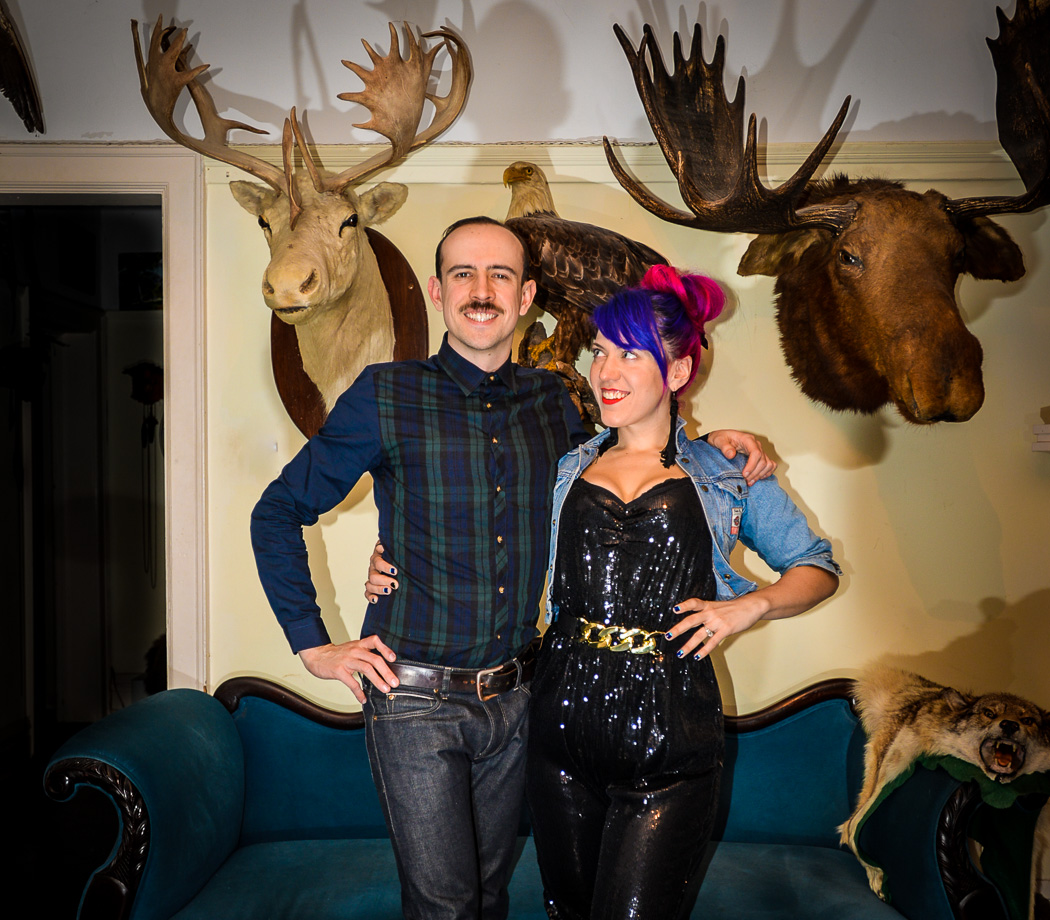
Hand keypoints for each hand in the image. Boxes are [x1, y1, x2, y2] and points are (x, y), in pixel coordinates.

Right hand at [299, 636, 397, 703]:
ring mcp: (347, 660)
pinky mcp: (339, 671)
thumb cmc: (336, 654)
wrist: (316, 655)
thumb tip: (381, 666)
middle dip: (387, 672)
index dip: (385, 649)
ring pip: (366, 669)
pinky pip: (352, 683)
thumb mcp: (352, 649)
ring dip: (378, 680)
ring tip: (385, 689)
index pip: (374, 641)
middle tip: (395, 682)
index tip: (394, 659)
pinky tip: (363, 698)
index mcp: (359, 645)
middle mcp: (354, 651)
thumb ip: (365, 654)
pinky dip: (359, 692)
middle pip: (374, 659)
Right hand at [364, 541, 398, 603]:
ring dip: (379, 588)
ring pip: (370, 584)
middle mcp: (374, 566)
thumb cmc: (401, 554)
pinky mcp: (372, 587)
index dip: (385, 566)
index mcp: (379, 556)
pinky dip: (371, 596)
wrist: (401, 563)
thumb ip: (394, 546)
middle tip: (395, 584)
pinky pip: (367, 592)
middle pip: (374, 574)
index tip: (395, 571)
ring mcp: (372, 577)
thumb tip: (383, 546)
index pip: (378, 561)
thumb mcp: (399, 549)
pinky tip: (376, 600)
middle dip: (384, 580)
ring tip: (389, 591)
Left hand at [667, 567, 836, 660]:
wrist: (753, 606)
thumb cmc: (735, 608)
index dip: (684, 605)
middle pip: (691, 620)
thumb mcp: (719, 606)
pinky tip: (697, 656)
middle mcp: (711, 612)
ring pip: (699, 634)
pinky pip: (712, 642)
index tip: (674, 609)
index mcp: (708, 605)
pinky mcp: (725, 630)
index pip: (693, 602)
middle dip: (678, 629)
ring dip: (688, 645)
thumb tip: (695, 622)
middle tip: (667, 636)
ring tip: (680, 653)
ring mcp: (718, 621)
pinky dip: (704, 650)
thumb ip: (707, 613)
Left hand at [706, 429, 775, 485]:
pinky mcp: (760, 456)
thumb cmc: (721, 438)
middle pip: (763, 461)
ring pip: (768, 464)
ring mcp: (760, 450)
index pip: (756, 453)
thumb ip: (724, 447)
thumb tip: (731, 455)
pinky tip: (758, 478)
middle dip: (754, 473)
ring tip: (750, 482)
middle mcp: (756, 444)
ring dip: (760, 474)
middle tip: (745, 480)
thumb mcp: (719, 440)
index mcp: (748, 439)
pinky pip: (770, 465)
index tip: (744, 474)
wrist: (722, 438)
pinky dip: (767, 472)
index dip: (752, 465)